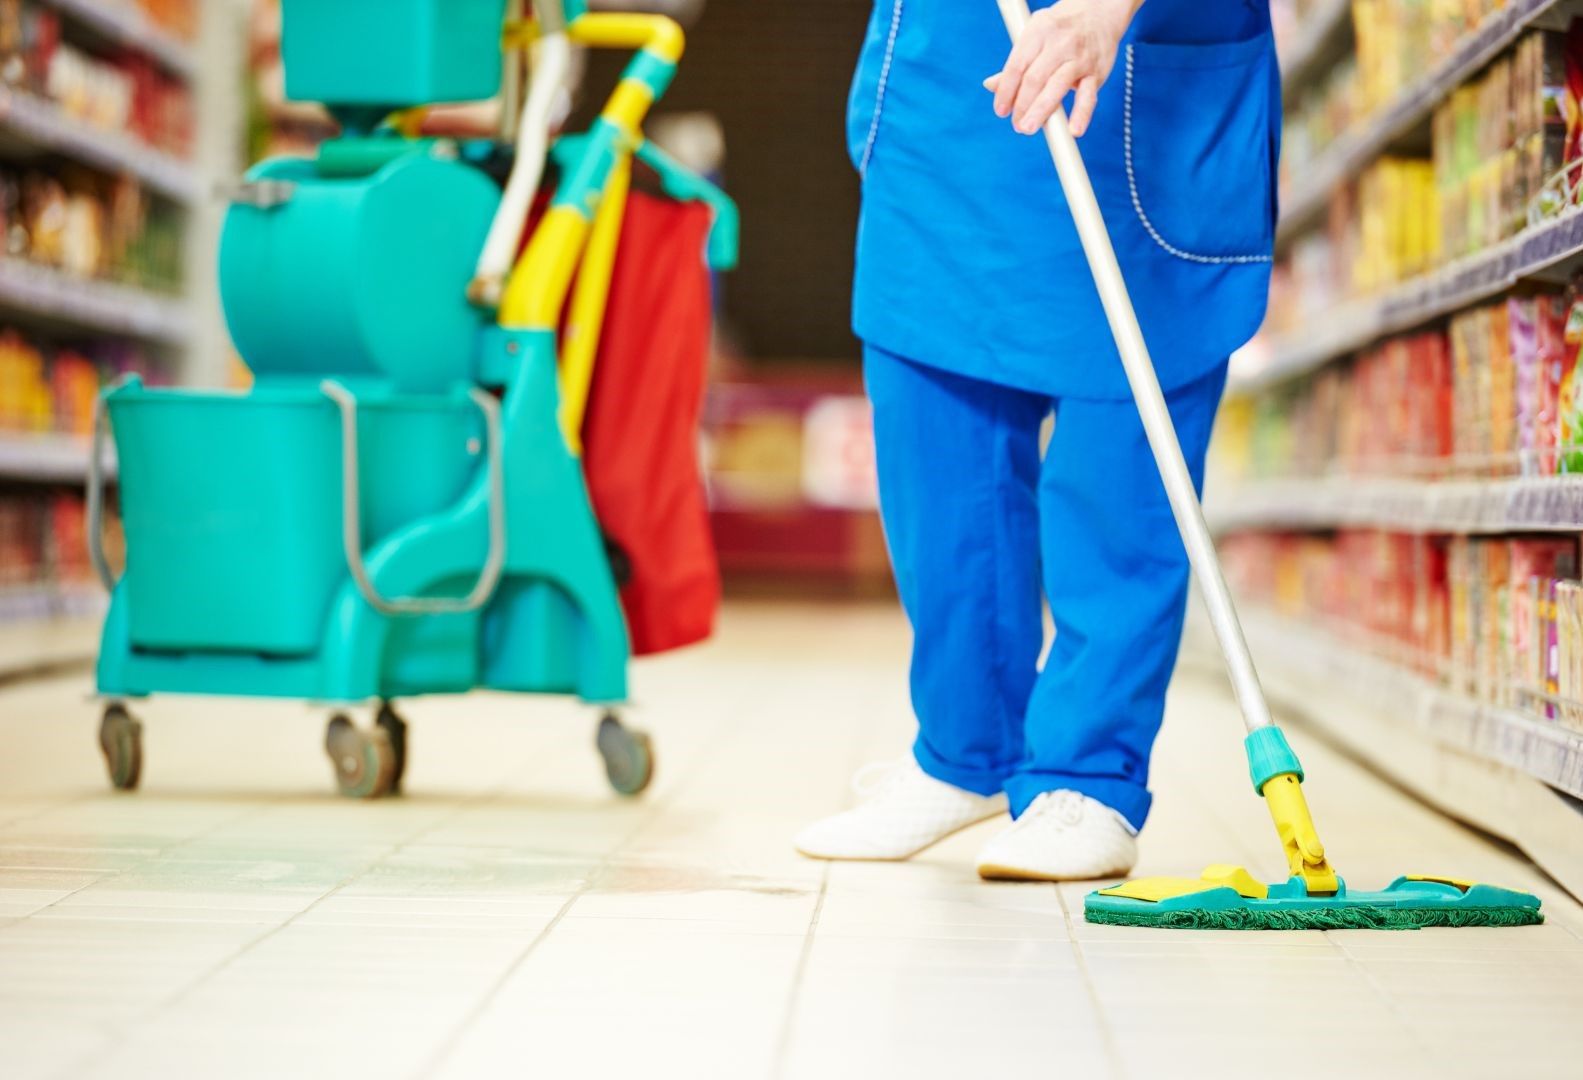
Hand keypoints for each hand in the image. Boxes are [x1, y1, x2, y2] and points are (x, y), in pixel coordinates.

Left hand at [985, 0, 1140, 137]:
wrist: (1100, 11)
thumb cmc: (1061, 28)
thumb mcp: (1035, 35)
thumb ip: (1016, 62)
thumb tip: (990, 86)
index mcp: (1038, 32)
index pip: (1017, 66)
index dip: (1006, 91)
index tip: (1001, 111)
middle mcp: (1059, 43)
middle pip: (1034, 79)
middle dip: (1022, 105)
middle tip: (1017, 125)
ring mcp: (1079, 58)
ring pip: (1057, 87)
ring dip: (1041, 111)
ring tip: (1028, 128)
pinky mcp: (1097, 72)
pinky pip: (1089, 96)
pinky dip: (1081, 114)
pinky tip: (1073, 130)